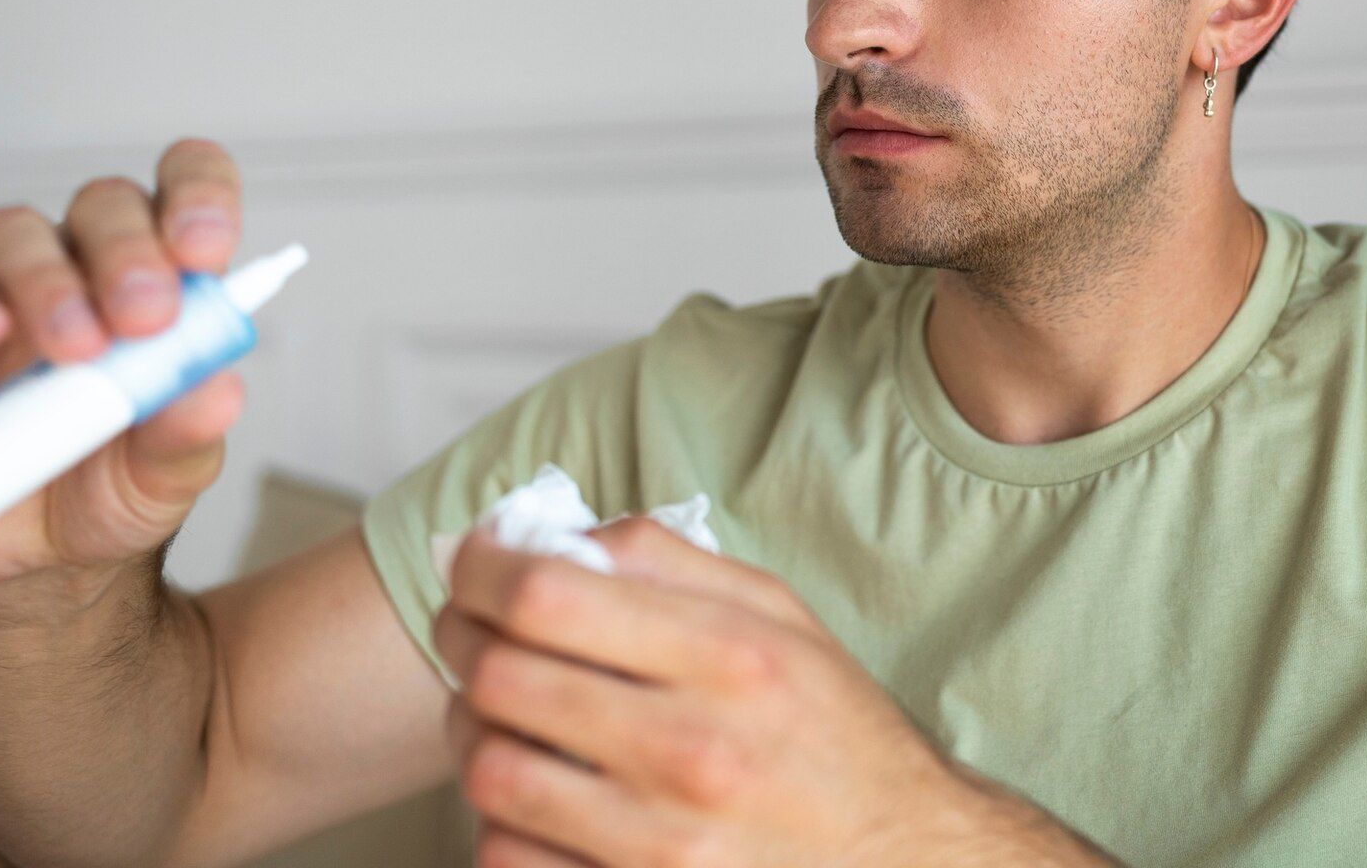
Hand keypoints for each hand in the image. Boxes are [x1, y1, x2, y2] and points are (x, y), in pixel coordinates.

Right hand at [0, 137, 246, 590]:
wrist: (38, 558)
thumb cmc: (116, 487)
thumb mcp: (169, 474)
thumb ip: (190, 430)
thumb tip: (216, 391)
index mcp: (162, 281)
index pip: (185, 190)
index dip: (199, 196)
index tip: (205, 248)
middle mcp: (81, 268)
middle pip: (103, 206)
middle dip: (129, 251)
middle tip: (146, 317)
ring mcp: (0, 294)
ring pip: (14, 232)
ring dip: (48, 279)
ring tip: (75, 347)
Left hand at [435, 515, 1113, 866]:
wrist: (904, 859)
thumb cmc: (831, 731)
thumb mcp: (779, 615)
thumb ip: (667, 560)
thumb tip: (547, 532)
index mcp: (730, 656)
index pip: (546, 592)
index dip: (481, 566)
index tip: (473, 563)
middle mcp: (693, 750)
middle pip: (501, 673)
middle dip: (462, 637)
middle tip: (471, 629)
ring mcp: (659, 844)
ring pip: (489, 768)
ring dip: (473, 727)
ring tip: (498, 709)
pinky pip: (507, 854)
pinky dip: (500, 815)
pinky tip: (535, 789)